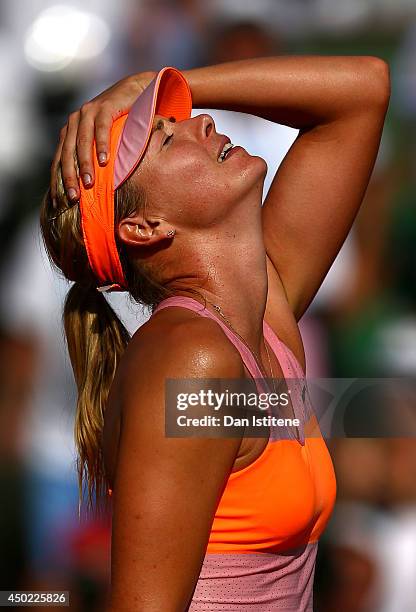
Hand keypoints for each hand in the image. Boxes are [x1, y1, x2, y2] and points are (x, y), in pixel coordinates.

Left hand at [51, 71, 156, 201]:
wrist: (135, 91)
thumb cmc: (120, 121)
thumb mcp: (102, 140)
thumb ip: (93, 155)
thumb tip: (89, 187)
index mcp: (70, 131)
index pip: (60, 159)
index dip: (59, 180)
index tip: (61, 201)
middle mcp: (75, 121)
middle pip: (68, 153)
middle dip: (70, 177)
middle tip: (74, 197)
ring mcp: (88, 112)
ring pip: (82, 142)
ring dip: (85, 164)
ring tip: (89, 183)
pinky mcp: (104, 107)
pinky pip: (101, 129)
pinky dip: (102, 145)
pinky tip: (105, 160)